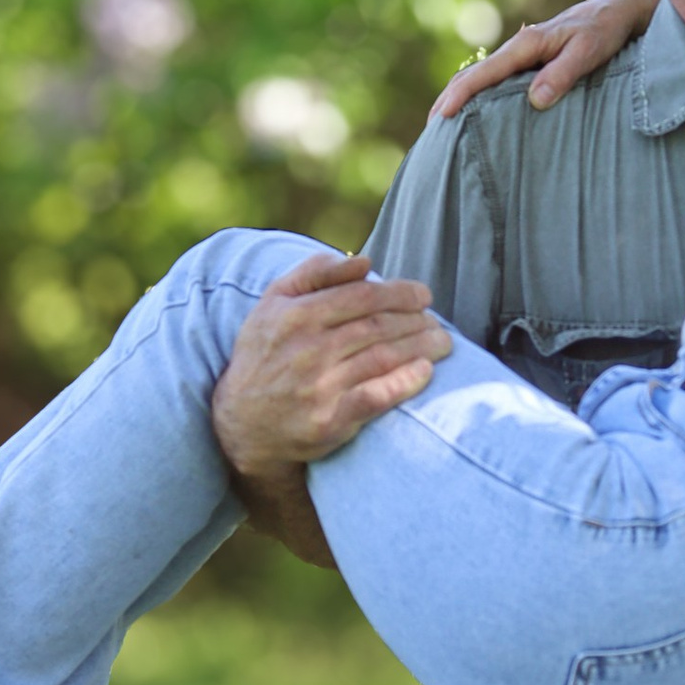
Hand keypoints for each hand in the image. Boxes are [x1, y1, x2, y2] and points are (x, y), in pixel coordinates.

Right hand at [211, 255, 449, 485]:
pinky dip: (405, 382)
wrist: (241, 422)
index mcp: (295, 316)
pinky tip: (426, 371)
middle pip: (378, 326)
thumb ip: (315, 273)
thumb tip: (364, 262)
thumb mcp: (274, 303)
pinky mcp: (329, 421)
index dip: (400, 293)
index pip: (362, 296)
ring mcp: (319, 388)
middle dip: (416, 320)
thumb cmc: (265, 354)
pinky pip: (376, 397)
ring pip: (383, 358)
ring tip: (443, 341)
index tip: (424, 296)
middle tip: (436, 320)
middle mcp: (307, 350)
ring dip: (421, 347)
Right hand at [432, 0, 658, 119]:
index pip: (483, 74)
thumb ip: (562, 74)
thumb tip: (534, 100)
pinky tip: (475, 115)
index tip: (441, 119)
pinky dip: (477, 97)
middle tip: (430, 135)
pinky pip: (495, 81)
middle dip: (448, 102)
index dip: (459, 97)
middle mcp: (518, 48)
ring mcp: (522, 55)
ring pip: (480, 78)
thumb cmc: (605, 32)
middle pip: (472, 76)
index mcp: (526, 45)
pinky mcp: (529, 63)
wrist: (618, 12)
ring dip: (459, 100)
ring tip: (443, 130)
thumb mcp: (589, 51)